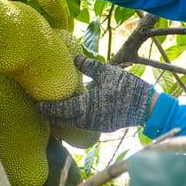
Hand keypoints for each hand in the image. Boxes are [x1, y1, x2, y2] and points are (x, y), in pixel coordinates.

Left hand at [36, 55, 156, 132]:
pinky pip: (83, 126)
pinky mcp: (104, 127)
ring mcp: (97, 126)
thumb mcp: (108, 72)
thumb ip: (89, 66)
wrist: (148, 106)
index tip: (37, 104)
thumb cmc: (128, 88)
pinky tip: (73, 113)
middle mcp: (89, 120)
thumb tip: (74, 57)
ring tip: (55, 111)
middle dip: (52, 115)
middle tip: (42, 108)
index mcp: (87, 106)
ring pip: (73, 125)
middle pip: (64, 121)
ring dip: (63, 119)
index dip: (48, 108)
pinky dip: (74, 121)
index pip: (61, 110)